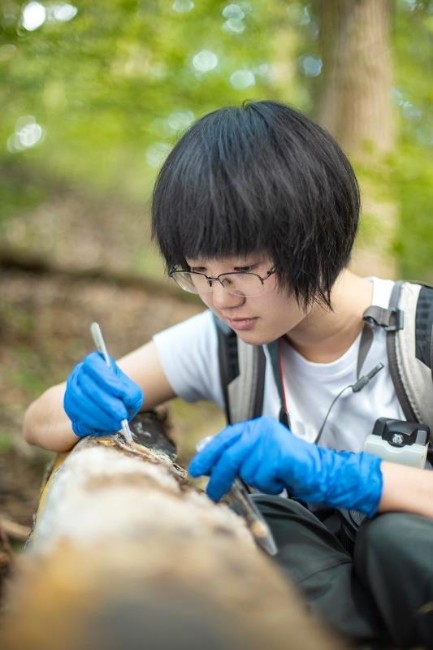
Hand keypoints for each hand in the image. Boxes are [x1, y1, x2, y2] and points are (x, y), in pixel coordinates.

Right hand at [63, 352, 142, 436]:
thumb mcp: (131, 392)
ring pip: (81, 401)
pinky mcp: (68, 405)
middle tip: (121, 416)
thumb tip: (124, 398)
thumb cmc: (123, 396)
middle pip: (88, 387)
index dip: (106, 379)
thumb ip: (130, 394)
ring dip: (100, 415)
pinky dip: (92, 422)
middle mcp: (80, 372)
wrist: (110, 407)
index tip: (121, 392)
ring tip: (116, 424)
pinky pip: (76, 414)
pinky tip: (105, 427)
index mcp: (95, 361)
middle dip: (107, 404)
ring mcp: (72, 388)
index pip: (94, 365)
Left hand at [189, 416, 382, 516]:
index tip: (196, 469)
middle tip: (212, 492)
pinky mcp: (279, 455)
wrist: (323, 472)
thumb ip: (240, 455)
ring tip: (272, 479)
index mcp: (255, 426)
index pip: (224, 438)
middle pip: (229, 455)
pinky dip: (270, 485)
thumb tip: (211, 464)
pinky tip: (281, 480)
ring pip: (245, 470)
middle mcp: (261, 429)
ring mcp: (270, 441)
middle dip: (218, 477)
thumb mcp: (261, 456)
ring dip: (256, 482)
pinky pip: (261, 478)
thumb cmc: (291, 467)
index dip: (208, 454)